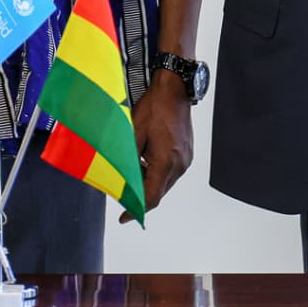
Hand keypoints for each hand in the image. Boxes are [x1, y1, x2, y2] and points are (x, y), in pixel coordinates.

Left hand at [131, 71, 195, 217]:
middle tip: (123, 196)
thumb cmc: (154, 107)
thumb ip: (128, 159)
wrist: (174, 89)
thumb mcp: (134, 133)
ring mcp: (186, 160)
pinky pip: (171, 172)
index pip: (152, 197)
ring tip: (131, 177)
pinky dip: (157, 174)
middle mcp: (180, 164)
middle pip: (160, 192)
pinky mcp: (187, 154)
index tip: (125, 217)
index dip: (137, 210)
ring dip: (149, 184)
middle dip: (141, 197)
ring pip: (166, 183)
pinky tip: (144, 164)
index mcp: (166, 161)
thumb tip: (120, 177)